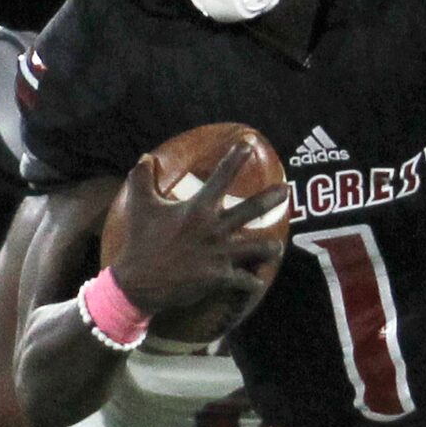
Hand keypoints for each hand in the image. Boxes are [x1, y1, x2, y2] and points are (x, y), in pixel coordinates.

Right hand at [105, 139, 287, 317]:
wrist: (139, 282)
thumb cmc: (140, 242)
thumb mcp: (139, 206)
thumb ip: (142, 178)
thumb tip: (146, 156)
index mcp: (198, 208)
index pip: (222, 176)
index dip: (236, 157)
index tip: (249, 144)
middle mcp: (215, 229)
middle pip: (252, 210)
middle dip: (273, 198)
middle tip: (287, 191)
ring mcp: (221, 254)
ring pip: (259, 249)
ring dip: (270, 248)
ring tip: (278, 247)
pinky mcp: (220, 278)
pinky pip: (246, 281)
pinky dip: (253, 282)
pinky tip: (258, 282)